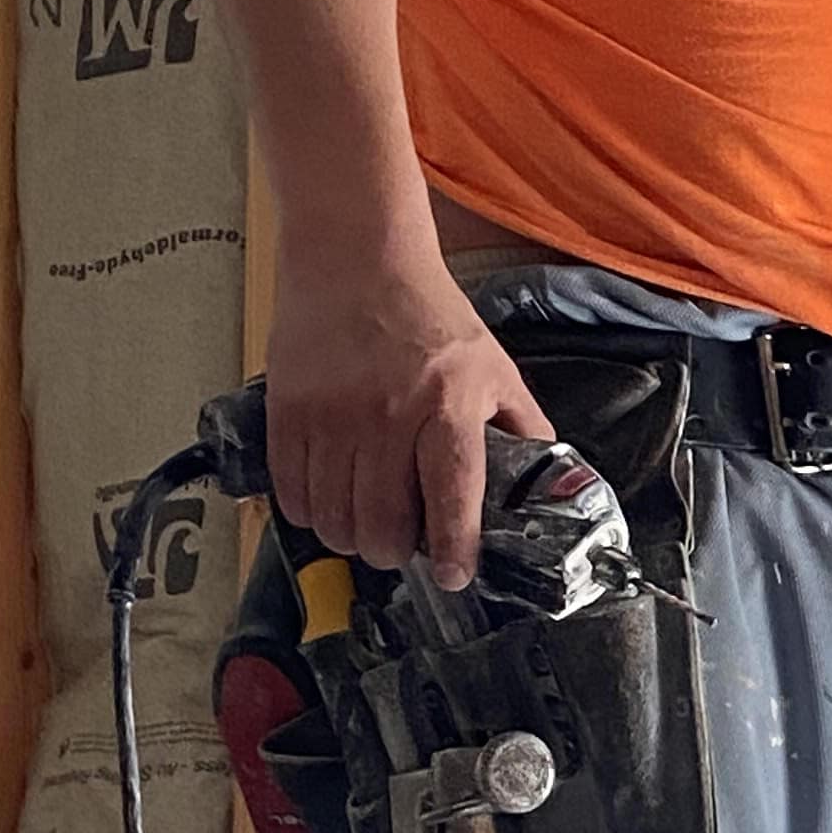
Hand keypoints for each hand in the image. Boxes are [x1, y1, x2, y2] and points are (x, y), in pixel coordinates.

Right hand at [264, 248, 552, 588]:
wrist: (356, 257)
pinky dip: (310, 513)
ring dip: (351, 538)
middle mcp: (388, 415)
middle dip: (394, 551)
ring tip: (365, 525)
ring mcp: (332, 416)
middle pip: (382, 524)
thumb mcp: (493, 366)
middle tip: (402, 545)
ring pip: (334, 520)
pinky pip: (292, 494)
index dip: (455, 548)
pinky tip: (328, 500)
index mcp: (448, 405)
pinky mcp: (288, 412)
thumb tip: (543, 481)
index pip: (452, 496)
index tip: (457, 575)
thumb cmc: (430, 314)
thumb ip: (521, 425)